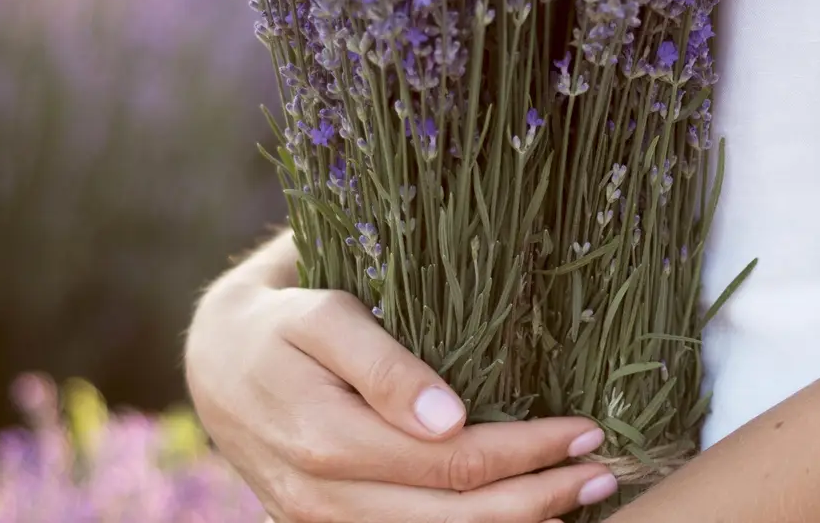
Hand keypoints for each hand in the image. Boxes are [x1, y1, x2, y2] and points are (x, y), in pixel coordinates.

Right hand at [185, 251, 617, 522]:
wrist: (215, 363)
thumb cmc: (281, 323)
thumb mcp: (323, 316)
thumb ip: (383, 365)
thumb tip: (449, 418)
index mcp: (327, 439)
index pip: (452, 463)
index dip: (527, 452)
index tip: (587, 429)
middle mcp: (324, 497)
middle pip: (455, 519)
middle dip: (540, 499)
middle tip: (604, 470)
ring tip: (578, 497)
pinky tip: (519, 516)